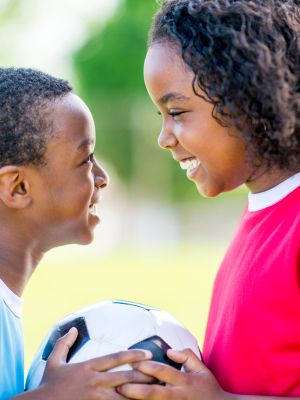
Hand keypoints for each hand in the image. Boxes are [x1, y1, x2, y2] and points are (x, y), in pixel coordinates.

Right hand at [23, 327, 153, 399]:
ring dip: (140, 393)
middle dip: (143, 374)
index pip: (115, 358)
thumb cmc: (48, 385)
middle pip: (125, 377)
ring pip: (124, 395)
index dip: (133, 355)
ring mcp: (95, 398)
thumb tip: (73, 329)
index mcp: (88, 367)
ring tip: (156, 391)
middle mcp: (94, 382)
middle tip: (159, 372)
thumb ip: (64, 344)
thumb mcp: (54, 361)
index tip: (147, 354)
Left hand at [118, 348, 229, 399]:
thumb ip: (186, 356)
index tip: (133, 361)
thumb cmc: (209, 389)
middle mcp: (178, 396)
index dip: (147, 366)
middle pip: (153, 393)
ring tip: (120, 398)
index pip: (163, 371)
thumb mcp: (202, 369)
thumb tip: (169, 351)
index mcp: (184, 381)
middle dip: (135, 389)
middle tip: (119, 386)